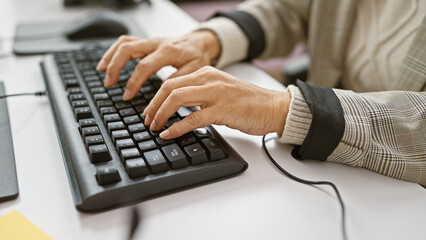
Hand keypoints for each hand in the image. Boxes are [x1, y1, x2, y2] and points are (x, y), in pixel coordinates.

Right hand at [96, 31, 219, 99]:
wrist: (200, 42)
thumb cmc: (197, 57)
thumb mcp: (194, 70)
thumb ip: (177, 81)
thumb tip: (161, 97)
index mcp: (168, 51)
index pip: (144, 66)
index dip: (133, 82)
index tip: (127, 96)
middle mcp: (156, 43)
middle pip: (128, 49)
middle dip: (115, 66)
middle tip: (109, 84)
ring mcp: (149, 41)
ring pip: (124, 42)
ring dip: (110, 56)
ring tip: (101, 71)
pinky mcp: (146, 43)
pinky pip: (125, 42)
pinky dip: (113, 51)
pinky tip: (107, 62)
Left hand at [143, 66, 290, 138]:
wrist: (274, 107)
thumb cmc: (249, 102)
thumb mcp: (220, 90)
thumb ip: (200, 95)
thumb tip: (178, 108)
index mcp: (206, 73)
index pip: (171, 81)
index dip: (155, 97)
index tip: (149, 110)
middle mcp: (208, 79)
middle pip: (169, 88)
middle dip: (153, 105)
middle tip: (147, 120)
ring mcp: (215, 93)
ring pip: (176, 99)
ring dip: (160, 115)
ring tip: (154, 127)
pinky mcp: (222, 110)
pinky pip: (192, 118)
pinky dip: (176, 127)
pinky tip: (168, 135)